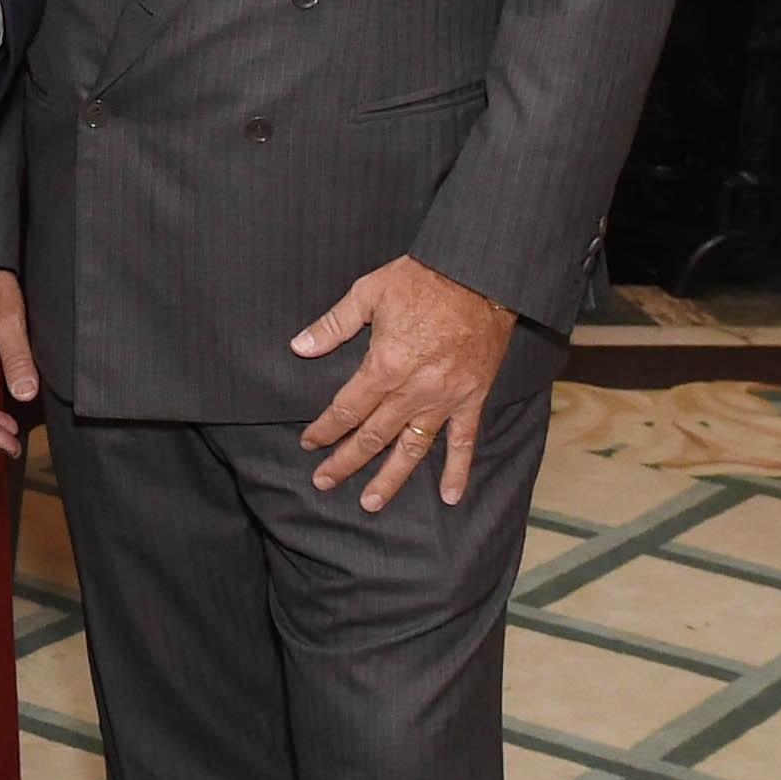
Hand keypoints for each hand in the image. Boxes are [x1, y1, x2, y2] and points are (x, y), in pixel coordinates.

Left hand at [293, 254, 513, 509]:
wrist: (481, 276)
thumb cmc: (423, 280)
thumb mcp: (369, 293)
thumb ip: (333, 325)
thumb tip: (299, 347)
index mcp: (384, 367)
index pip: (345, 410)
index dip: (324, 429)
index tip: (309, 443)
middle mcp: (412, 391)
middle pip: (372, 437)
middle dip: (344, 462)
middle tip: (323, 482)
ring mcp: (444, 399)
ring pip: (412, 448)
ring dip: (390, 478)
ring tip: (371, 503)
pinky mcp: (472, 398)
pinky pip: (464, 441)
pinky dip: (457, 470)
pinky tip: (450, 496)